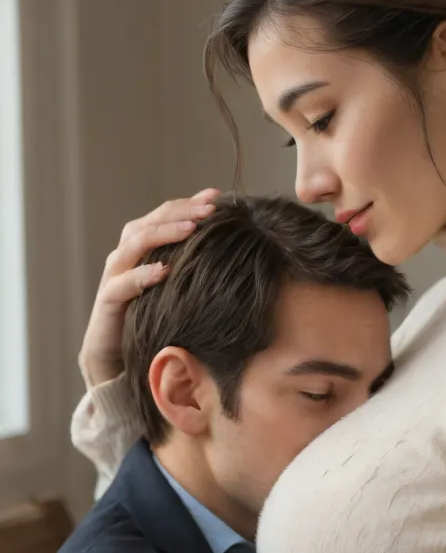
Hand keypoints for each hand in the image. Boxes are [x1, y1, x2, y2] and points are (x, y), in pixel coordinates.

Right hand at [78, 190, 219, 387]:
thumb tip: (229, 249)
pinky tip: (163, 270)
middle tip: (210, 208)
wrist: (116, 357)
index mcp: (141, 247)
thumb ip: (191, 266)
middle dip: (181, 212)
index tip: (217, 195)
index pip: (164, 215)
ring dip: (163, 233)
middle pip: (150, 221)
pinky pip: (123, 283)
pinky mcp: (108, 301)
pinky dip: (142, 274)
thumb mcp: (175, 288)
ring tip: (191, 229)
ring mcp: (114, 276)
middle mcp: (125, 256)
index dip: (188, 203)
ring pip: (134, 243)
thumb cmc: (151, 318)